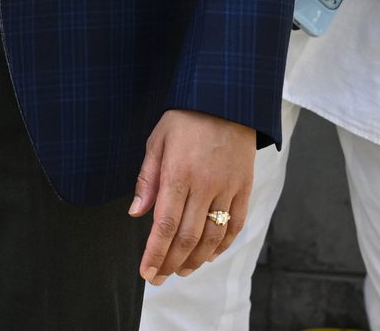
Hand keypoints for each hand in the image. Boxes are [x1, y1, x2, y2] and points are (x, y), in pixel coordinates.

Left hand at [130, 108, 252, 283]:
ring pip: (213, 237)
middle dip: (171, 262)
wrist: (226, 101)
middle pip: (187, 236)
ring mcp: (228, 189)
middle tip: (159, 277)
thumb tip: (135, 212)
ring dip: (196, 259)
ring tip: (181, 270)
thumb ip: (147, 179)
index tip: (146, 271)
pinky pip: (236, 225)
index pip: (164, 224)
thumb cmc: (185, 118)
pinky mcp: (244, 189)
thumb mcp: (156, 140)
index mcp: (178, 174)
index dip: (155, 253)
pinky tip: (209, 255)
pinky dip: (222, 245)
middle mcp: (204, 186)